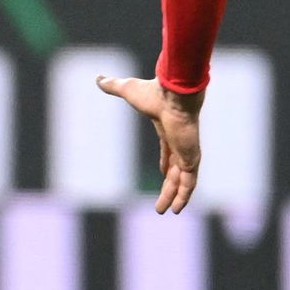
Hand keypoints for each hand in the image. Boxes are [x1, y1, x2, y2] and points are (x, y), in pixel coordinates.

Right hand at [96, 76, 203, 213]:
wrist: (174, 94)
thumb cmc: (154, 92)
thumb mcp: (128, 90)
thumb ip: (114, 86)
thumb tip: (98, 78)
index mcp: (169, 129)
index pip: (168, 150)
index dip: (166, 161)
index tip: (163, 172)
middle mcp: (180, 143)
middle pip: (174, 170)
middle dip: (168, 187)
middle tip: (162, 202)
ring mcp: (187, 152)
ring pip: (180, 181)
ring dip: (172, 197)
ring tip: (164, 211)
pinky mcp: (191, 159)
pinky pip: (187, 183)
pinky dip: (183, 196)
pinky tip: (176, 208)